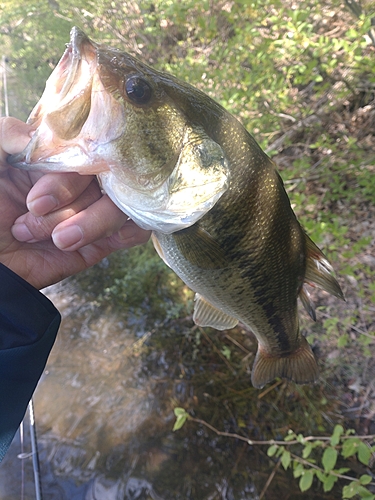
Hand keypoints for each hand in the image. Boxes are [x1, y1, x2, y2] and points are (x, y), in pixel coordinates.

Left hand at [0, 117, 150, 288]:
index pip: (82, 150)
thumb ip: (7, 133)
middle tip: (35, 214)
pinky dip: (126, 232)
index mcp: (53, 161)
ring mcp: (91, 211)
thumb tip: (42, 134)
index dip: (65, 176)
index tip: (36, 199)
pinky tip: (90, 240)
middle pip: (104, 177)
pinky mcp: (103, 242)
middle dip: (69, 201)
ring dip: (89, 224)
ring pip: (118, 205)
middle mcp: (76, 183)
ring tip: (57, 240)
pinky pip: (135, 229)